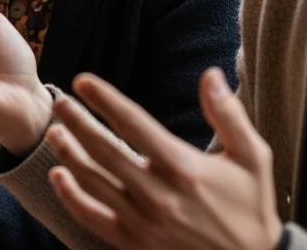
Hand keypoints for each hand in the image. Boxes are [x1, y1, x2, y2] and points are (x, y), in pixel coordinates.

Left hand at [46, 68, 282, 249]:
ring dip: (69, 154)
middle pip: (104, 150)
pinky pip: (93, 219)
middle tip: (58, 101)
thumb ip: (229, 114)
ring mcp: (144, 223)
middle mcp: (158, 195)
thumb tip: (210, 74)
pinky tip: (58, 176)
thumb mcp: (253, 158)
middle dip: (77, 122)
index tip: (82, 80)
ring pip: (93, 183)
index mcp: (183, 167)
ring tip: (53, 131)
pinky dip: (71, 198)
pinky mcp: (136, 245)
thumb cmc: (251, 208)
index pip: (133, 124)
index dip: (104, 99)